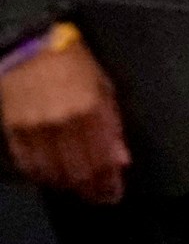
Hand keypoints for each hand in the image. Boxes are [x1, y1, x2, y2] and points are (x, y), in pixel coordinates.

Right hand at [0, 34, 129, 204]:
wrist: (29, 46)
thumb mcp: (103, 87)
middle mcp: (63, 123)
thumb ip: (112, 125)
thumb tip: (120, 159)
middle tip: (97, 197)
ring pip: (51, 173)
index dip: (107, 183)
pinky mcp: (12, 130)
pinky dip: (40, 175)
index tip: (112, 195)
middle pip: (78, 172)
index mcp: (90, 111)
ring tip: (77, 188)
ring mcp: (35, 128)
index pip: (102, 159)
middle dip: (89, 189)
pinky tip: (50, 177)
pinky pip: (27, 164)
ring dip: (66, 185)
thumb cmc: (73, 63)